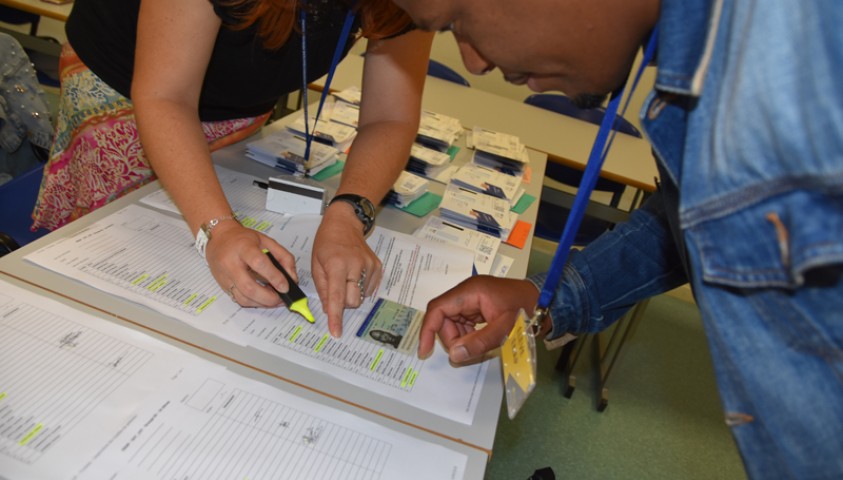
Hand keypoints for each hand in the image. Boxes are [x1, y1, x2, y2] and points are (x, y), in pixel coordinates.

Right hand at [205, 221, 297, 307]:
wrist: (219, 238)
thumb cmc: (243, 239)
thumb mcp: (267, 241)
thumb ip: (284, 257)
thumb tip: (292, 278)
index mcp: (243, 248)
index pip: (259, 263)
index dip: (274, 277)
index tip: (285, 286)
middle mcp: (231, 263)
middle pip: (249, 287)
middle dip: (269, 298)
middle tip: (282, 298)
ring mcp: (225, 277)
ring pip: (243, 298)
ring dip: (262, 303)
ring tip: (275, 300)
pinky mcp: (223, 286)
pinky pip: (239, 300)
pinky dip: (254, 303)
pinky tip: (263, 298)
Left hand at [311, 204, 381, 336]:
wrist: (344, 224)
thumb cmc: (326, 243)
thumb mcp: (316, 264)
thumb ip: (322, 288)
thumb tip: (328, 309)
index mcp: (337, 265)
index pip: (336, 297)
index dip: (335, 316)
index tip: (336, 332)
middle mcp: (356, 266)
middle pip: (353, 301)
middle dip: (343, 303)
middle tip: (335, 289)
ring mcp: (369, 266)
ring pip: (361, 297)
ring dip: (351, 293)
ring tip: (345, 277)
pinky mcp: (377, 267)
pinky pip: (369, 289)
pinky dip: (360, 287)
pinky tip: (354, 274)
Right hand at [418, 276, 540, 363]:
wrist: (545, 303)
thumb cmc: (526, 311)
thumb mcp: (504, 329)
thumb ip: (479, 342)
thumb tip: (453, 355)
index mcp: (470, 291)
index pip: (438, 308)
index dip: (428, 330)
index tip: (425, 352)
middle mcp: (467, 292)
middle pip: (444, 318)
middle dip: (451, 338)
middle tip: (468, 351)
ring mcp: (472, 299)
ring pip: (452, 322)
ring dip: (461, 338)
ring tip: (480, 346)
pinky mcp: (477, 307)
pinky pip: (463, 323)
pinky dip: (468, 335)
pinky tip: (482, 341)